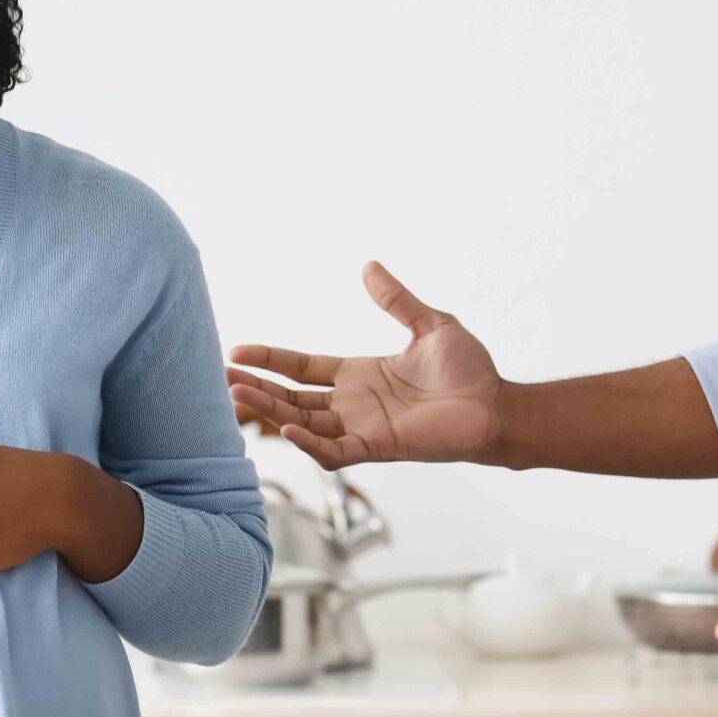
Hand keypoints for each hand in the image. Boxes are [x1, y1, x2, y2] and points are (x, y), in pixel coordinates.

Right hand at [227, 263, 505, 470]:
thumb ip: (396, 300)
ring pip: (302, 422)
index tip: (238, 349)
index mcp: (360, 375)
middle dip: (256, 388)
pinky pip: (335, 450)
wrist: (496, 404)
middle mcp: (354, 403)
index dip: (271, 359)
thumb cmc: (469, 371)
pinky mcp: (379, 447)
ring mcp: (363, 427)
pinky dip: (309, 443)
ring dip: (270, 411)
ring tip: (236, 396)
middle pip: (292, 397)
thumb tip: (369, 266)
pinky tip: (286, 429)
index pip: (302, 367)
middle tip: (221, 377)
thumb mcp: (428, 324)